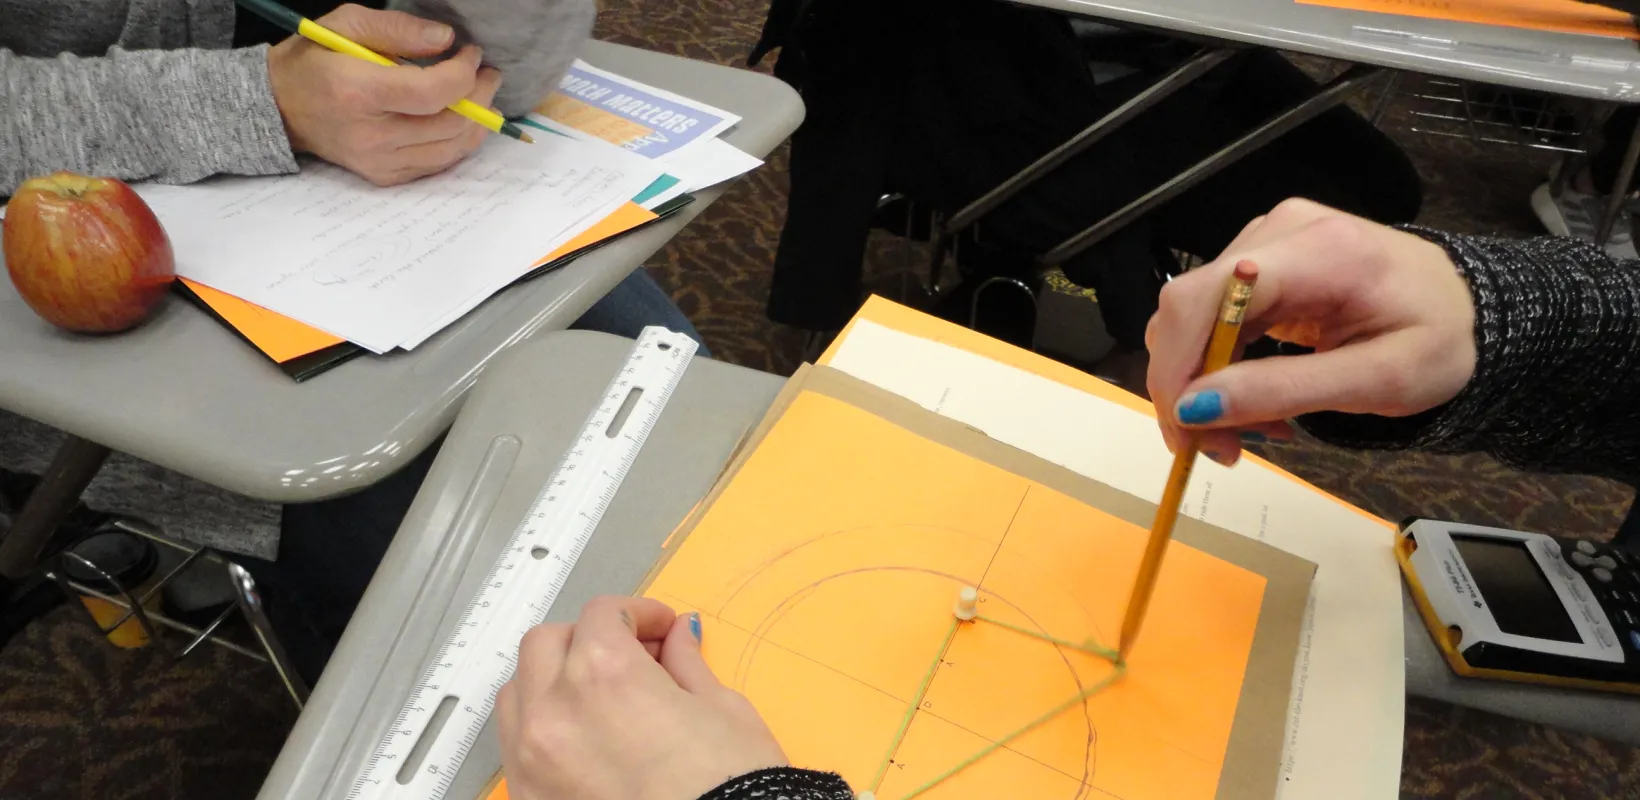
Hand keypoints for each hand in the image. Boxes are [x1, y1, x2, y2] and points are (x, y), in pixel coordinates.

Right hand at [266, 3, 500, 185]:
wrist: (280, 106)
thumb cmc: (315, 60)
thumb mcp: (347, 24)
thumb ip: (400, 29)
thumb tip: (447, 39)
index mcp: (359, 92)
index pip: (432, 94)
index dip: (463, 74)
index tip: (471, 54)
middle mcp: (371, 135)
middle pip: (450, 124)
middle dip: (481, 95)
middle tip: (487, 74)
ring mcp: (379, 162)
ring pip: (452, 149)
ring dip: (478, 121)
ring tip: (483, 95)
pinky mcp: (385, 176)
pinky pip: (438, 164)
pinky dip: (459, 141)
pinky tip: (462, 119)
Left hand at [496, 596, 787, 799]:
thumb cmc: (730, 786)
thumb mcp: (721, 708)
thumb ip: (686, 663)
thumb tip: (677, 637)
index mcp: (604, 672)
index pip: (603, 614)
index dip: (639, 613)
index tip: (661, 628)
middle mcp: (554, 710)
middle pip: (547, 643)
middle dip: (588, 638)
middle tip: (632, 654)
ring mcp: (531, 759)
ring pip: (518, 692)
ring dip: (552, 680)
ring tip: (599, 697)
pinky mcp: (529, 799)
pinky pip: (515, 747)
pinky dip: (543, 729)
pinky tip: (585, 740)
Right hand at [1145, 198, 1477, 464]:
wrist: (1469, 309)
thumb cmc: (1438, 343)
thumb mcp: (1379, 382)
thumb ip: (1286, 390)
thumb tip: (1194, 407)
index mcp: (1317, 250)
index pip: (1205, 296)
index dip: (1176, 363)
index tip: (1186, 432)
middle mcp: (1279, 230)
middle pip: (1188, 307)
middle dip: (1187, 386)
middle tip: (1221, 449)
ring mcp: (1266, 240)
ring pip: (1191, 316)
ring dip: (1203, 382)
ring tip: (1252, 429)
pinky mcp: (1261, 259)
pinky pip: (1212, 316)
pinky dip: (1220, 366)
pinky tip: (1255, 397)